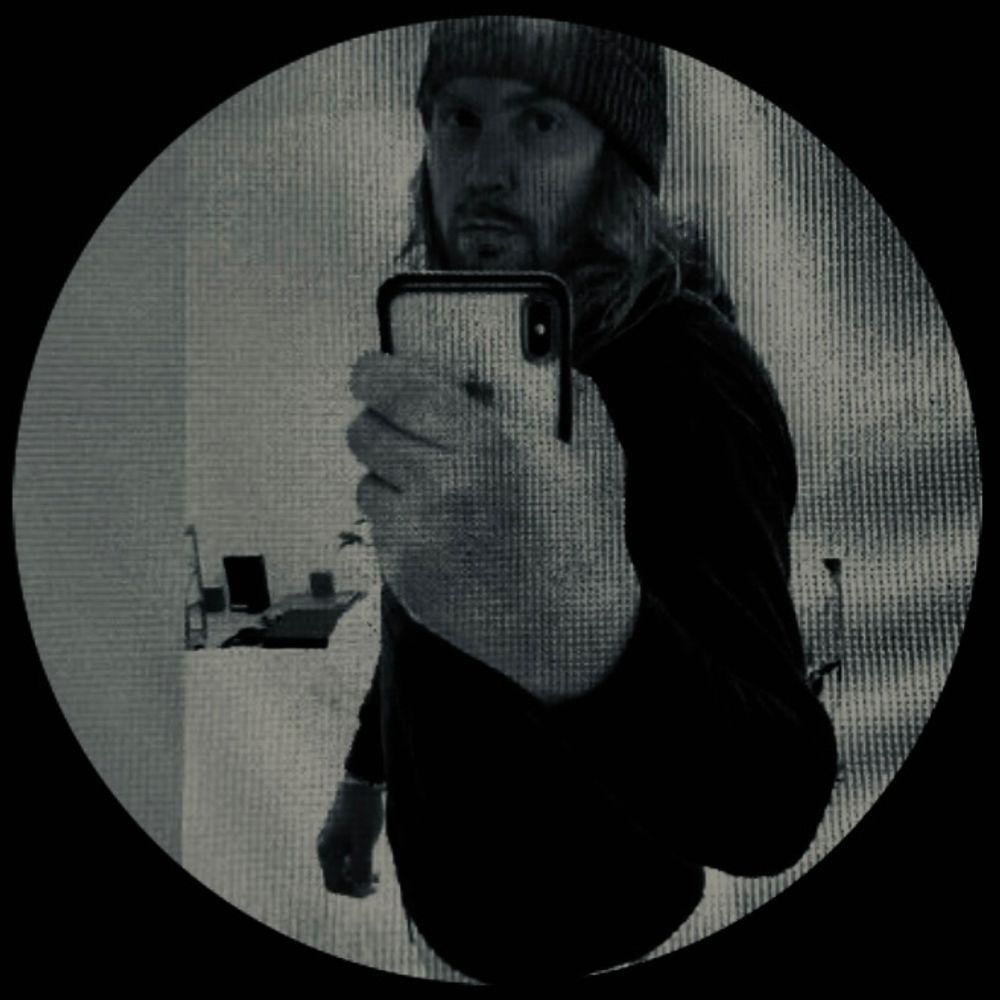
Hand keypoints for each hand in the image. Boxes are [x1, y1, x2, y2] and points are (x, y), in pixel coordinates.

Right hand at [316, 778, 384, 897]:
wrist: (363, 781)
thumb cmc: (363, 811)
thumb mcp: (365, 841)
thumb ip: (361, 867)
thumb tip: (361, 888)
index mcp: (327, 851)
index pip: (334, 885)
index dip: (353, 891)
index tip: (373, 888)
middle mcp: (325, 847)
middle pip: (337, 877)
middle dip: (356, 883)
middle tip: (378, 882)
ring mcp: (332, 839)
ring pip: (342, 866)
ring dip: (358, 873)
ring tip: (378, 873)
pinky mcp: (340, 831)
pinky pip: (346, 855)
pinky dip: (357, 861)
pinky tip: (371, 856)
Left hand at [347, 351, 639, 700]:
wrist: (576, 635)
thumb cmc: (587, 542)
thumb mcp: (595, 457)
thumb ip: (568, 398)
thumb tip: (540, 360)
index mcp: (488, 447)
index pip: (397, 388)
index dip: (374, 371)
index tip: (372, 368)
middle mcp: (441, 490)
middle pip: (364, 432)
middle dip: (378, 418)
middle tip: (400, 422)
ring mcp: (416, 538)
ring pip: (366, 482)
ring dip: (388, 473)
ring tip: (428, 481)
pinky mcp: (404, 577)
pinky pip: (379, 529)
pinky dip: (399, 518)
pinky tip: (439, 526)